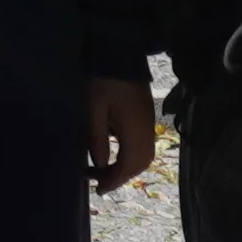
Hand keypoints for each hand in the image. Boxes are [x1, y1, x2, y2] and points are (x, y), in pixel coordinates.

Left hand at [80, 77, 159, 193]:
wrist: (119, 51)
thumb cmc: (102, 79)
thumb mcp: (93, 108)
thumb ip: (97, 138)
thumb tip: (100, 165)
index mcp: (136, 130)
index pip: (129, 164)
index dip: (115, 180)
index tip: (99, 190)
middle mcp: (147, 129)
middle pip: (140, 163)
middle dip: (120, 176)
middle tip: (98, 182)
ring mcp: (148, 121)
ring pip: (143, 154)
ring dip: (125, 166)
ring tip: (102, 170)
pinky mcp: (145, 114)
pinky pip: (142, 143)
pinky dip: (129, 154)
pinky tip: (112, 151)